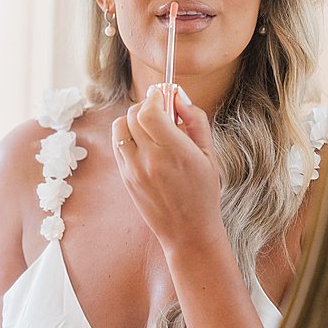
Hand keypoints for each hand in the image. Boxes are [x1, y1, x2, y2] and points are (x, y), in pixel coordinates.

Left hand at [111, 85, 224, 253]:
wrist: (188, 232)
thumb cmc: (205, 193)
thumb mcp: (210, 155)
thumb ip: (195, 121)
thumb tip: (179, 97)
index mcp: (174, 152)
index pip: (150, 111)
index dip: (156, 97)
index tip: (164, 95)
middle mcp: (149, 159)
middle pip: (133, 115)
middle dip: (146, 105)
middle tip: (161, 109)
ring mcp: (133, 168)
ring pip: (120, 127)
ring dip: (133, 118)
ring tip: (151, 126)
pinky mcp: (124, 176)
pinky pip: (118, 143)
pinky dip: (127, 134)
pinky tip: (143, 141)